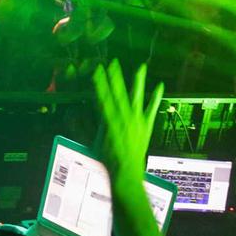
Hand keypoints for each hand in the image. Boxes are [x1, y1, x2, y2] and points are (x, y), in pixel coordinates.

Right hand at [92, 60, 163, 201]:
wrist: (126, 173)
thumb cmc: (107, 159)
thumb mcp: (93, 142)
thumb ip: (85, 126)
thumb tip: (75, 113)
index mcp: (109, 121)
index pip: (103, 97)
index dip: (100, 83)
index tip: (97, 70)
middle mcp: (124, 119)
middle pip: (118, 94)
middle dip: (115, 78)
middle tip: (113, 63)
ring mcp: (137, 122)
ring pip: (136, 97)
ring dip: (138, 81)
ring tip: (141, 66)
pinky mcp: (146, 126)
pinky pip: (152, 110)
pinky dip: (155, 98)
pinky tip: (160, 86)